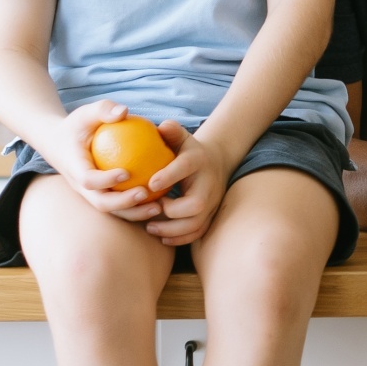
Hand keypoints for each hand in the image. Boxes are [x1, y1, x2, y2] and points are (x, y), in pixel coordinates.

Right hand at [43, 99, 164, 223]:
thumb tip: (124, 111)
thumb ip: (103, 109)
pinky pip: (119, 207)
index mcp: (74, 167)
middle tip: (146, 193)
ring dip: (134, 212)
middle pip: (100, 202)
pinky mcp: (100, 196)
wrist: (59, 144)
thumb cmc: (77, 126)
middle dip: (123, 203)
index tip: (127, 172)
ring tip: (158, 207)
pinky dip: (137, 208)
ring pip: (111, 210)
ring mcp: (90, 194)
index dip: (105, 180)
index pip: (88, 179)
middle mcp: (80, 186)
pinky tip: (159, 202)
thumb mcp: (86, 113)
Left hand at [142, 120, 233, 247]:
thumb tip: (159, 126)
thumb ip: (171, 131)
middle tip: (152, 209)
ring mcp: (212, 201)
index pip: (186, 167)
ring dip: (173, 229)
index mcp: (198, 160)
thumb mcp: (181, 138)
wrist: (216, 162)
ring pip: (197, 223)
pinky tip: (161, 237)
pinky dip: (180, 239)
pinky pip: (199, 233)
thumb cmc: (187, 150)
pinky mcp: (211, 215)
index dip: (169, 175)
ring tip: (150, 227)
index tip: (150, 183)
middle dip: (172, 211)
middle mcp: (209, 183)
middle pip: (196, 203)